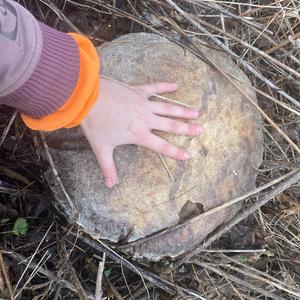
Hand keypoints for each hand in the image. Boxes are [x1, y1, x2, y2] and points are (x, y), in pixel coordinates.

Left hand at [81, 77, 201, 187]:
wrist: (87, 97)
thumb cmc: (95, 123)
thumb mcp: (101, 148)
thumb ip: (108, 167)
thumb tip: (110, 185)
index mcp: (139, 134)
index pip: (161, 146)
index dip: (176, 152)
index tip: (188, 155)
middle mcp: (146, 119)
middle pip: (171, 125)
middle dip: (187, 129)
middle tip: (200, 130)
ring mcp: (143, 104)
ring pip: (168, 108)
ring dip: (183, 111)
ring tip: (196, 112)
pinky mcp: (138, 91)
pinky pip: (155, 88)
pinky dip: (165, 87)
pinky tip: (176, 85)